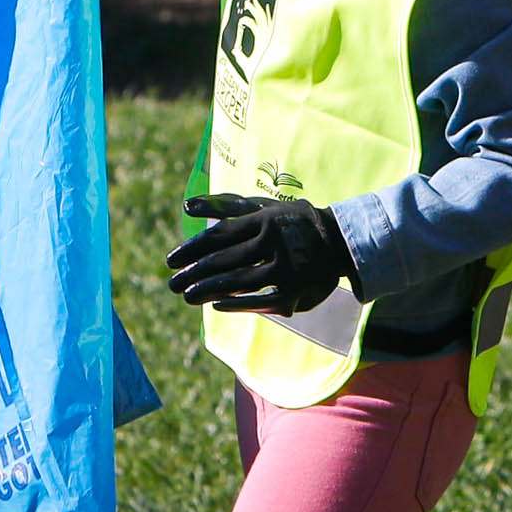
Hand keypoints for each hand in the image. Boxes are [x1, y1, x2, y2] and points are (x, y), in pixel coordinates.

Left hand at [167, 193, 350, 315]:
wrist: (339, 242)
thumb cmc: (291, 222)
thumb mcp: (262, 207)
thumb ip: (225, 206)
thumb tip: (186, 205)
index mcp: (263, 220)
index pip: (219, 236)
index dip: (192, 249)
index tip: (171, 260)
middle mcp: (273, 242)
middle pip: (224, 260)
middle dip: (194, 273)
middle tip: (171, 283)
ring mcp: (285, 269)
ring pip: (238, 283)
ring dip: (208, 290)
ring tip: (187, 295)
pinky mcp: (294, 292)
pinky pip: (259, 302)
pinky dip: (236, 304)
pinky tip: (216, 305)